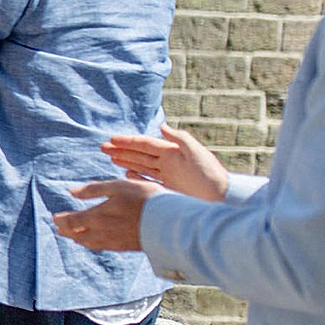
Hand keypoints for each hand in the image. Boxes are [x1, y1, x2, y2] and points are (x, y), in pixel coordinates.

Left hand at [52, 179, 161, 252]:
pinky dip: (92, 244)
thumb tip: (72, 192)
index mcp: (98, 216)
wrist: (170, 222)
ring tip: (72, 236)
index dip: (62, 220)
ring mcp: (114, 242)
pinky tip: (94, 242)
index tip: (54, 217)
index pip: (72, 222)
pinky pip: (103, 247)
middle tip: (58, 228)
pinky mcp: (126, 247)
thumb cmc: (145, 199)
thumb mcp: (119, 186)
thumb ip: (94, 189)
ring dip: (77, 239)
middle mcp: (103, 232)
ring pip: (89, 243)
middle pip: (78, 234)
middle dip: (67, 231)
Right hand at [101, 125, 228, 201]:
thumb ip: (180, 138)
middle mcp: (168, 163)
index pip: (145, 145)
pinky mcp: (168, 190)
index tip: (112, 139)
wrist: (221, 198)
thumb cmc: (210, 174)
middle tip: (103, 147)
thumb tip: (162, 126)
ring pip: (141, 166)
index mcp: (172, 153)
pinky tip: (127, 175)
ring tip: (111, 158)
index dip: (128, 142)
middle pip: (139, 155)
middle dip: (121, 150)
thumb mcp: (196, 152)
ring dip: (126, 161)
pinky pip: (148, 182)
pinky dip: (136, 178)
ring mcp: (168, 177)